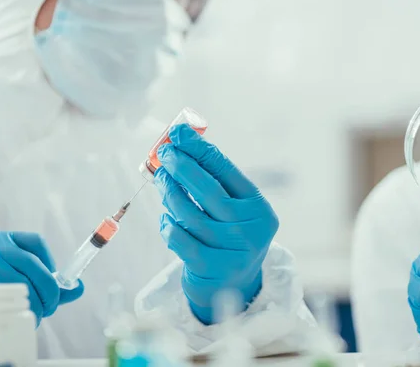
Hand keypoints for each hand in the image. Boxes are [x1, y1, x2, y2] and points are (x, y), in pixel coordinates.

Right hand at [0, 231, 83, 330]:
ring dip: (30, 304)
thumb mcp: (12, 271)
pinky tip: (14, 320)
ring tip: (34, 316)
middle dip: (46, 290)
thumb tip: (78, 288)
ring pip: (13, 284)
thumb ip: (45, 279)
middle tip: (48, 308)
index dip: (51, 266)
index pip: (35, 243)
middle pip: (28, 264)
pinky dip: (7, 312)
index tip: (57, 288)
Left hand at [153, 124, 278, 323]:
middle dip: (182, 167)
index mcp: (258, 207)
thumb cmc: (230, 237)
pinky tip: (166, 217)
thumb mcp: (234, 210)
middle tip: (165, 154)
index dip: (200, 149)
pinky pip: (179, 238)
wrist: (234, 286)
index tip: (179, 133)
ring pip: (189, 214)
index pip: (226, 170)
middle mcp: (250, 228)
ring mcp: (232, 250)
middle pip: (208, 190)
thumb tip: (180, 148)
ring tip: (162, 182)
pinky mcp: (211, 268)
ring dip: (170, 193)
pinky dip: (167, 224)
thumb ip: (214, 183)